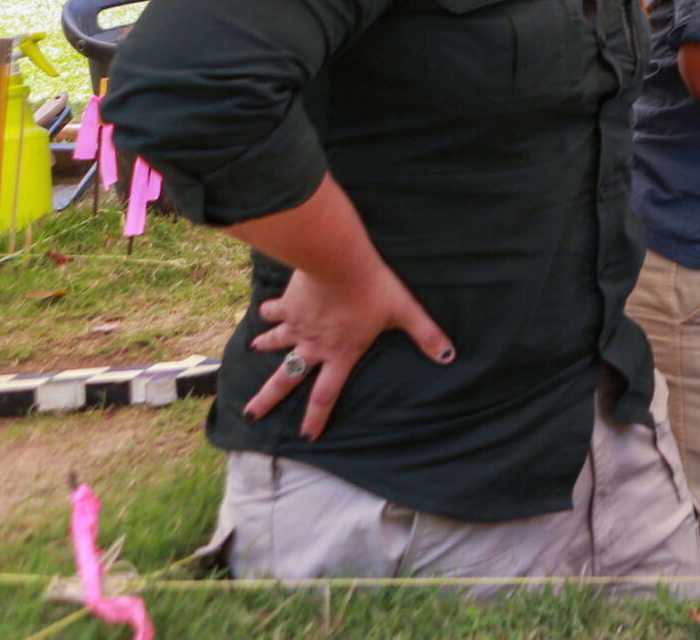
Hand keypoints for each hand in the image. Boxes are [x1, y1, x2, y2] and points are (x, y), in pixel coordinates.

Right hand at [246, 262, 452, 438]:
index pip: (328, 394)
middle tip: (250, 414)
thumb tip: (449, 356)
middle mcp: (315, 344)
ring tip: (253, 351)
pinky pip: (274, 311)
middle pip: (287, 378)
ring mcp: (297, 325)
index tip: (305, 437)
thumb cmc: (374, 288)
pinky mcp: (288, 304)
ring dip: (264, 347)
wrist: (337, 262)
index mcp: (341, 352)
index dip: (317, 417)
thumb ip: (426, 335)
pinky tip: (264, 312)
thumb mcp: (405, 311)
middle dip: (268, 398)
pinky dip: (268, 313)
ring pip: (276, 342)